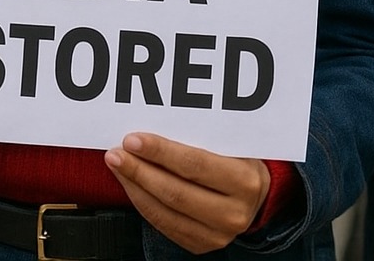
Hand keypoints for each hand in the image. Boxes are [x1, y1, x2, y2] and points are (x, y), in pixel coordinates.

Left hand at [104, 132, 268, 253]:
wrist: (257, 196)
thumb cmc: (239, 162)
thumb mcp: (231, 145)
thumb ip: (199, 138)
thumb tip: (152, 127)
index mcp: (245, 182)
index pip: (195, 164)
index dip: (160, 152)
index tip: (133, 139)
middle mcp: (234, 213)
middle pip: (175, 191)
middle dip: (139, 170)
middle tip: (116, 153)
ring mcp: (218, 235)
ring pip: (165, 211)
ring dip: (135, 187)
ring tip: (118, 166)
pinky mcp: (201, 245)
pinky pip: (164, 225)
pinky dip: (142, 203)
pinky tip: (131, 185)